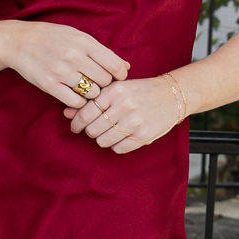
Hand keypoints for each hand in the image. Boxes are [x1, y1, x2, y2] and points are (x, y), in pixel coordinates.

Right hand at [0, 21, 130, 108]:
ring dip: (92, 94)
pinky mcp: (50, 85)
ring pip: (92, 93)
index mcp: (84, 42)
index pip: (114, 64)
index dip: (119, 74)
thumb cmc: (51, 37)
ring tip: (85, 88)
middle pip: (105, 81)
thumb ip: (101, 52)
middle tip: (98, 83)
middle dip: (104, 84)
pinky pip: (75, 102)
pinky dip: (79, 102)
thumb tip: (126, 66)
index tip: (116, 77)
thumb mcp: (77, 36)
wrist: (18, 41)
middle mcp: (74, 56)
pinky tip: (75, 95)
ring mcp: (61, 72)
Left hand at [63, 74, 183, 153]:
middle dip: (90, 131)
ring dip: (102, 139)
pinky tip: (120, 136)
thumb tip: (67, 113)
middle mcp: (124, 106)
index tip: (75, 126)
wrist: (172, 95)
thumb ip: (91, 101)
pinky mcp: (143, 136)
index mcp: (115, 91)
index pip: (86, 113)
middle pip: (92, 129)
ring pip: (103, 141)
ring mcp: (134, 122)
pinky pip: (118, 148)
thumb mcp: (116, 89)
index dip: (76, 123)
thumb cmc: (140, 91)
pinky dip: (115, 145)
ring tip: (109, 131)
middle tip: (94, 128)